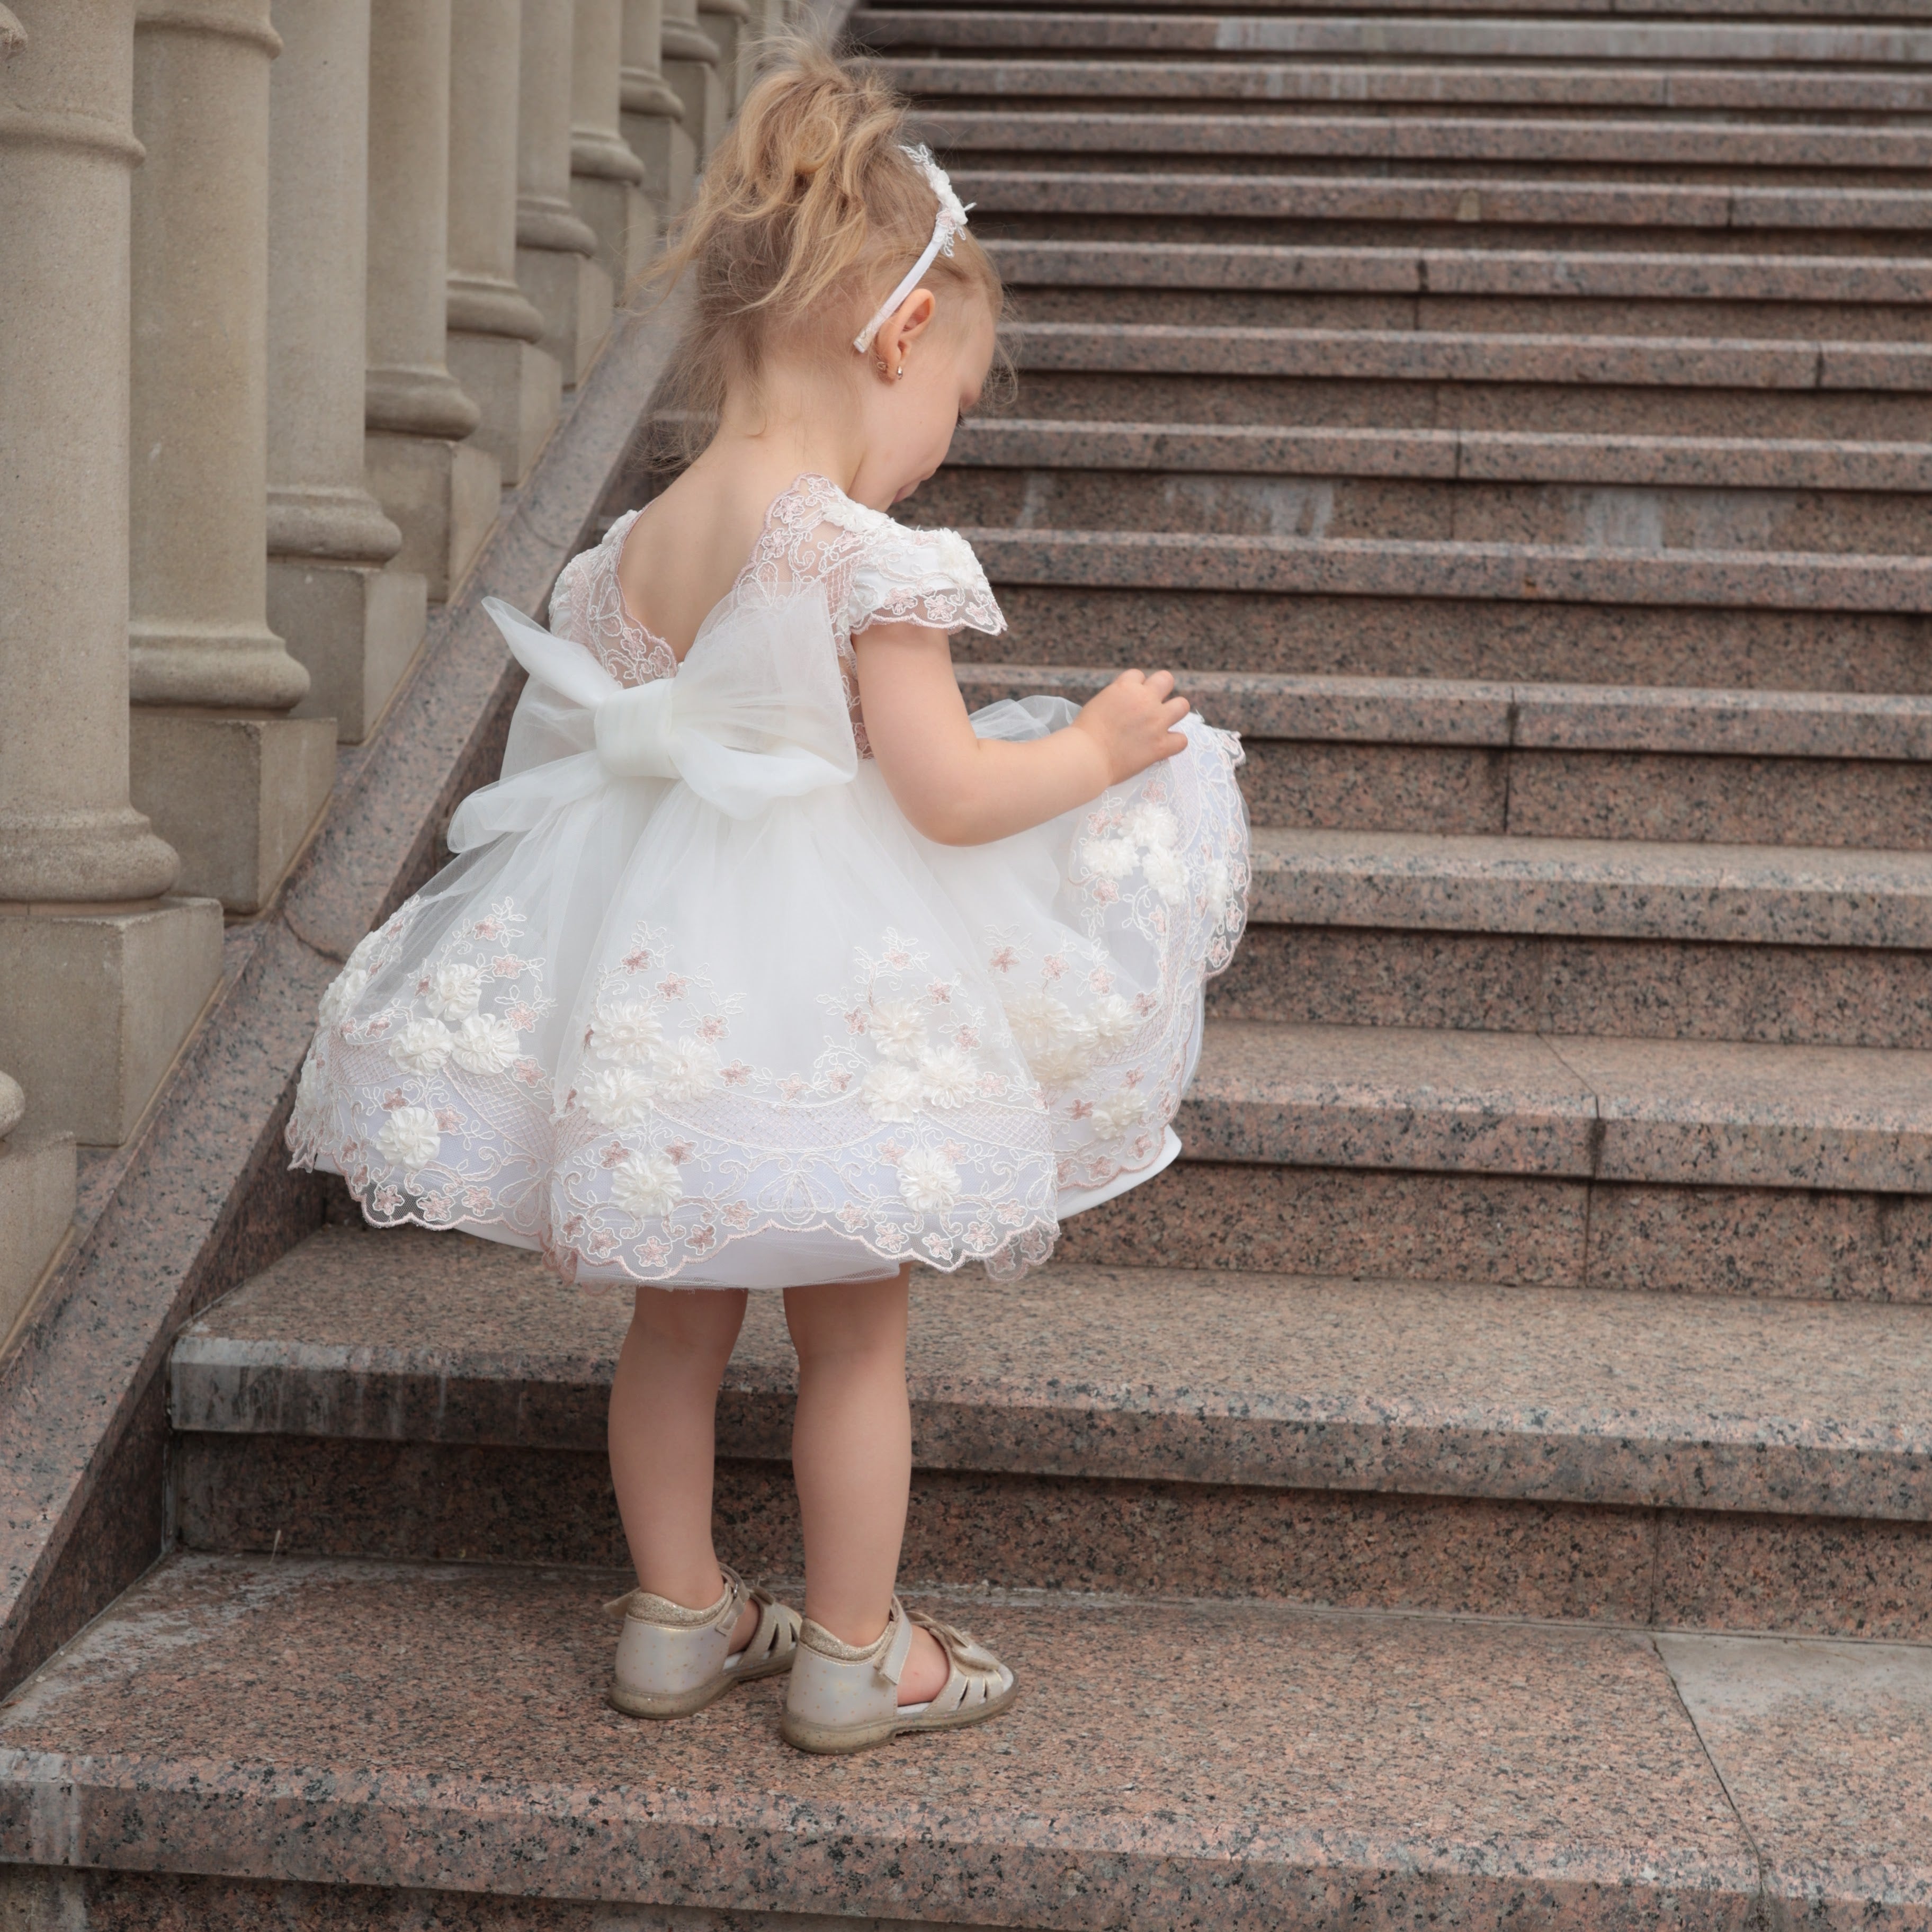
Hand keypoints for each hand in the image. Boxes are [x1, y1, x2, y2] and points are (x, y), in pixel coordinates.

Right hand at [1072, 669, 1189, 785]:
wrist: (1086, 756)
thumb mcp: (1097, 704)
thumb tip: (1124, 707)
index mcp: (1125, 686)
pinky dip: (1174, 743)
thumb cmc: (1083, 734)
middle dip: (1161, 690)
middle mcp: (1145, 699)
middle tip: (1152, 706)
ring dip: (1174, 712)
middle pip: (1166, 679)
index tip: (1129, 700)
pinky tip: (1164, 747)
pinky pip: (1182, 740)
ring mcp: (1157, 722)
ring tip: (1164, 723)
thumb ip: (1116, 700)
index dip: (1135, 687)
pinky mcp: (1161, 745)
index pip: (1139, 675)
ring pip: (1182, 705)